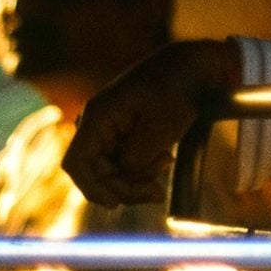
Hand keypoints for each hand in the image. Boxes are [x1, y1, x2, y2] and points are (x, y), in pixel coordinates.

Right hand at [63, 40, 240, 206]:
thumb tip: (122, 174)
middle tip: (158, 191)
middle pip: (96, 172)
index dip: (91, 187)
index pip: (76, 162)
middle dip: (125, 186)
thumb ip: (135, 157)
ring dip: (138, 177)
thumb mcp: (160, 127)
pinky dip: (143, 168)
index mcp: (98, 116)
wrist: (195, 67)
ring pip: (112, 170)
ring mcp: (111, 129)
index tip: (115, 204)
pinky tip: (166, 157)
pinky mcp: (125, 133)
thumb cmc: (178, 90)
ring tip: (167, 161)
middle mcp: (98, 123)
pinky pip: (125, 161)